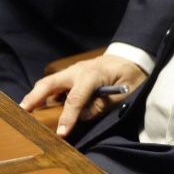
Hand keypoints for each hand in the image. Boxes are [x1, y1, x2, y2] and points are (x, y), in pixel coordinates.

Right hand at [19, 54, 146, 136]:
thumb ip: (103, 105)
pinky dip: (45, 93)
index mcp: (93, 75)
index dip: (68, 118)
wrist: (132, 56)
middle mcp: (78, 70)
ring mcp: (73, 70)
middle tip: (23, 111)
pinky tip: (40, 106)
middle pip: (50, 83)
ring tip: (26, 111)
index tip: (61, 133)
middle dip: (35, 97)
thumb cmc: (131, 74)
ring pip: (49, 82)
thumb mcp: (124, 92)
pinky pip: (55, 84)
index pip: (76, 99)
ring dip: (36, 95)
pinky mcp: (72, 74)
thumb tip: (82, 116)